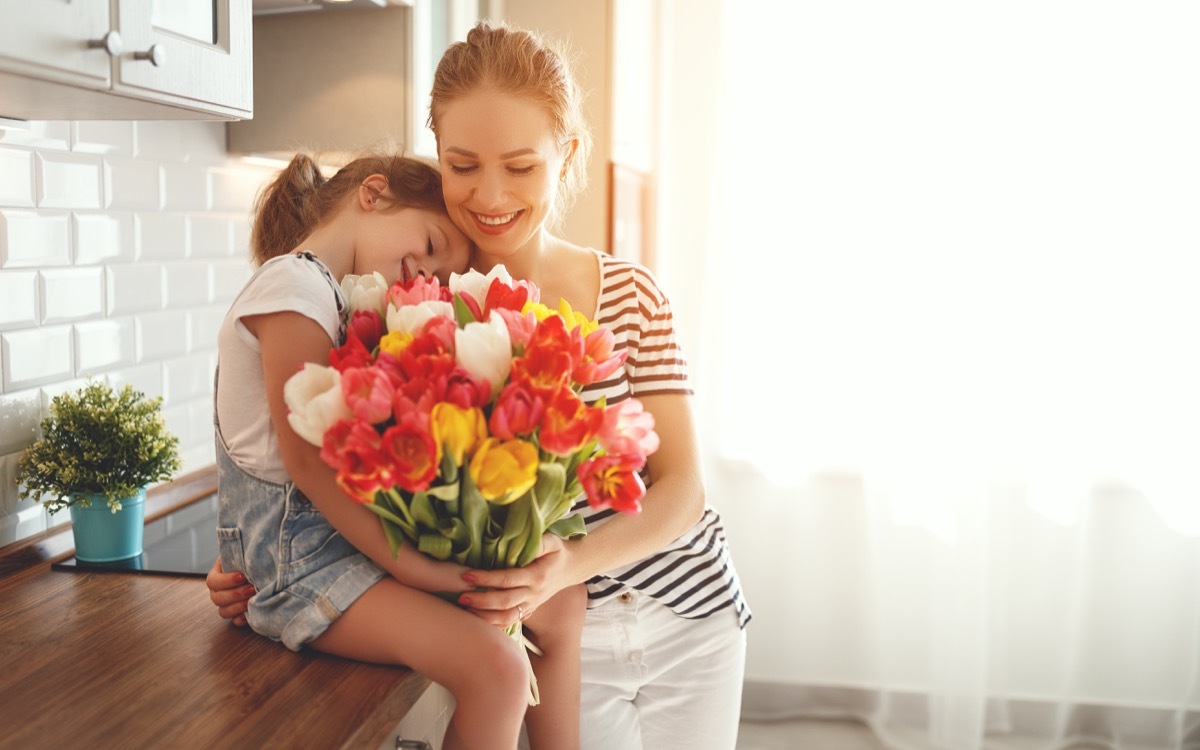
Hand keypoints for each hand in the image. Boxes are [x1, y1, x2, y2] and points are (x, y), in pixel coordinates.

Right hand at [206, 559, 255, 626]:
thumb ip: (241, 557)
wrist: (263, 568)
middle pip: (217, 598)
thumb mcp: (244, 554)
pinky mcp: (237, 614)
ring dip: (238, 607)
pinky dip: (242, 619)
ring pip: (224, 611)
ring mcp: (227, 604)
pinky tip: (251, 613)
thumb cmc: (252, 559)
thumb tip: (247, 559)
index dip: (226, 581)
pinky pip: (235, 621)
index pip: (213, 581)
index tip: (242, 576)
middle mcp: (219, 591)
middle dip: (235, 594)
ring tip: (252, 600)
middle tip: (251, 589)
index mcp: (217, 575)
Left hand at [457, 535, 576, 627]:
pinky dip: (494, 625)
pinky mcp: (529, 611)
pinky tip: (478, 622)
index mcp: (537, 576)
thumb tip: (516, 543)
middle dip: (481, 601)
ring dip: (485, 617)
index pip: (508, 579)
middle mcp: (534, 594)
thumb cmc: (557, 551)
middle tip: (461, 597)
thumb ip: (537, 543)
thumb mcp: (551, 541)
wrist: (572, 568)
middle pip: (505, 602)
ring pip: (507, 617)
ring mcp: (532, 605)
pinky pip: (511, 622)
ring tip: (466, 610)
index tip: (467, 574)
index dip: (487, 578)